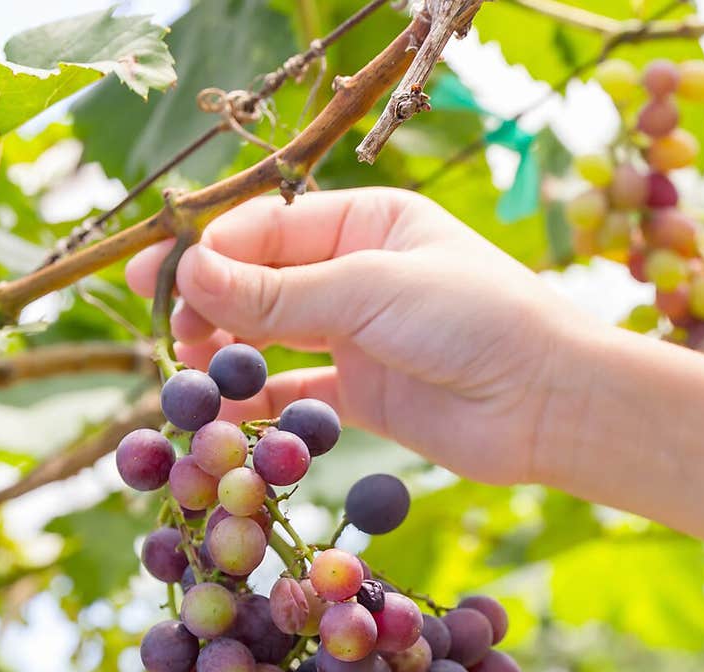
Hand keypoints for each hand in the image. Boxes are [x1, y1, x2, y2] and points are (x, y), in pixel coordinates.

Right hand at [125, 188, 605, 483]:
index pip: (266, 228)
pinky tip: (226, 418)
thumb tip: (190, 276)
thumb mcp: (371, 291)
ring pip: (271, 338)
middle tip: (164, 333)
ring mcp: (359, 336)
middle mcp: (357, 274)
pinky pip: (296, 392)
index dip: (208, 252)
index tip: (158, 279)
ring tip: (185, 376)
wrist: (545, 402)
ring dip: (227, 355)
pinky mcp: (364, 395)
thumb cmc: (475, 320)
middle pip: (261, 282)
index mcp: (365, 221)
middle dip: (209, 304)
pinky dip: (261, 404)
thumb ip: (279, 293)